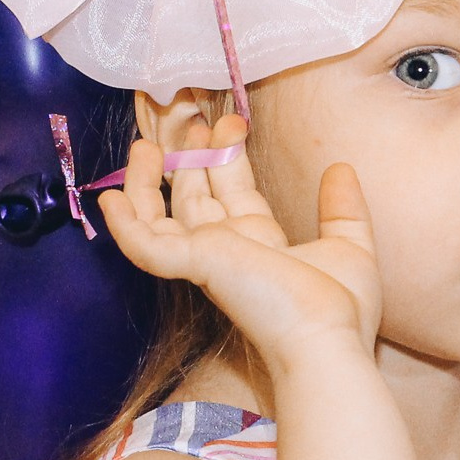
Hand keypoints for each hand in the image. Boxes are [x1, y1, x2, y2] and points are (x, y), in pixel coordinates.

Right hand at [97, 114, 382, 366]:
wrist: (327, 339)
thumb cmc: (340, 308)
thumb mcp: (349, 245)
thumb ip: (343, 208)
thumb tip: (340, 168)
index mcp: (259, 246)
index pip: (232, 194)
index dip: (226, 158)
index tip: (231, 124)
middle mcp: (228, 251)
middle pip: (196, 197)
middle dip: (192, 158)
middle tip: (194, 120)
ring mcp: (207, 258)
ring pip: (160, 217)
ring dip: (148, 181)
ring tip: (146, 144)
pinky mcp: (195, 263)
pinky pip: (146, 244)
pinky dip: (124, 224)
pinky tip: (110, 198)